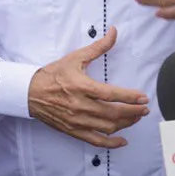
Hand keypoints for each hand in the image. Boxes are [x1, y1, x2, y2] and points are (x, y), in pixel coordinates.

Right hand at [28, 27, 150, 147]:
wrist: (30, 92)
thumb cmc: (53, 74)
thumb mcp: (75, 57)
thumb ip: (98, 47)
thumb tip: (114, 32)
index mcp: (81, 86)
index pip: (110, 94)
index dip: (129, 97)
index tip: (143, 98)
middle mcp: (80, 105)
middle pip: (112, 113)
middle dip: (132, 112)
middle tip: (144, 109)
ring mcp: (77, 120)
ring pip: (107, 127)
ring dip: (125, 124)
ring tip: (135, 118)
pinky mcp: (73, 130)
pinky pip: (95, 141)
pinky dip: (110, 143)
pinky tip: (122, 141)